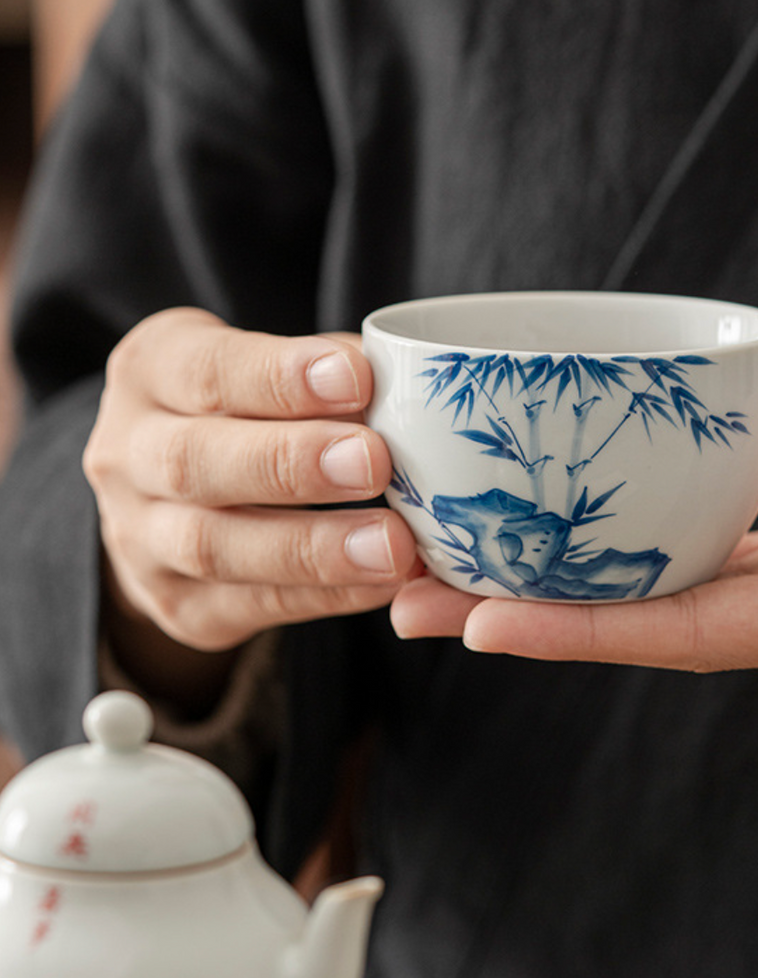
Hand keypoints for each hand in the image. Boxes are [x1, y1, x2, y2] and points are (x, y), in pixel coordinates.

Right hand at [84, 309, 418, 702]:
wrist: (167, 503)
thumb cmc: (243, 414)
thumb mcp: (266, 369)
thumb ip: (330, 372)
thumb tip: (407, 385)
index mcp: (150, 371)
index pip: (207, 370)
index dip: (281, 377)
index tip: (357, 377)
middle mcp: (126, 455)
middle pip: (195, 462)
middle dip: (292, 464)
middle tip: (373, 463)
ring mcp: (141, 539)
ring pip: (216, 547)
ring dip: (313, 548)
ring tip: (392, 545)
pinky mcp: (179, 606)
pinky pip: (254, 604)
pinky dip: (327, 595)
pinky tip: (384, 583)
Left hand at [390, 436, 757, 677]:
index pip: (683, 629)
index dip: (581, 628)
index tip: (477, 619)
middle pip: (640, 623)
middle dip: (529, 616)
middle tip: (412, 599)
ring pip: (656, 594)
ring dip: (559, 585)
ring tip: (459, 567)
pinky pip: (695, 562)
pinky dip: (629, 554)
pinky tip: (584, 532)